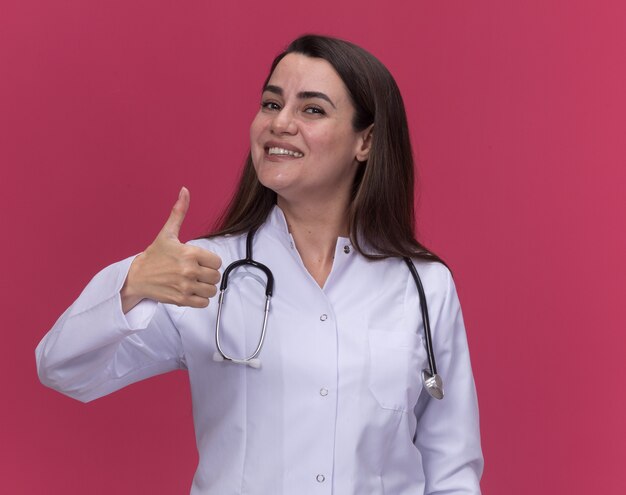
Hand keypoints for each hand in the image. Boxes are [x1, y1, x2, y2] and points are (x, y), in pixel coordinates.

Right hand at [121, 187, 221, 312]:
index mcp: (189, 253)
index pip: (217, 261)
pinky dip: (200, 299)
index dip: (210, 262)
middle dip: (207, 275)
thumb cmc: (154, 255)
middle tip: (195, 272)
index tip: (199, 261)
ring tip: (194, 282)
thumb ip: (179, 212)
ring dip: (205, 288)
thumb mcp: (168, 233)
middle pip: (215, 276)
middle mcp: (189, 270)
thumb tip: (185, 190)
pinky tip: (190, 291)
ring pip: (211, 290)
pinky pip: (203, 303)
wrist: (136, 277)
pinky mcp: (181, 299)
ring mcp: (185, 286)